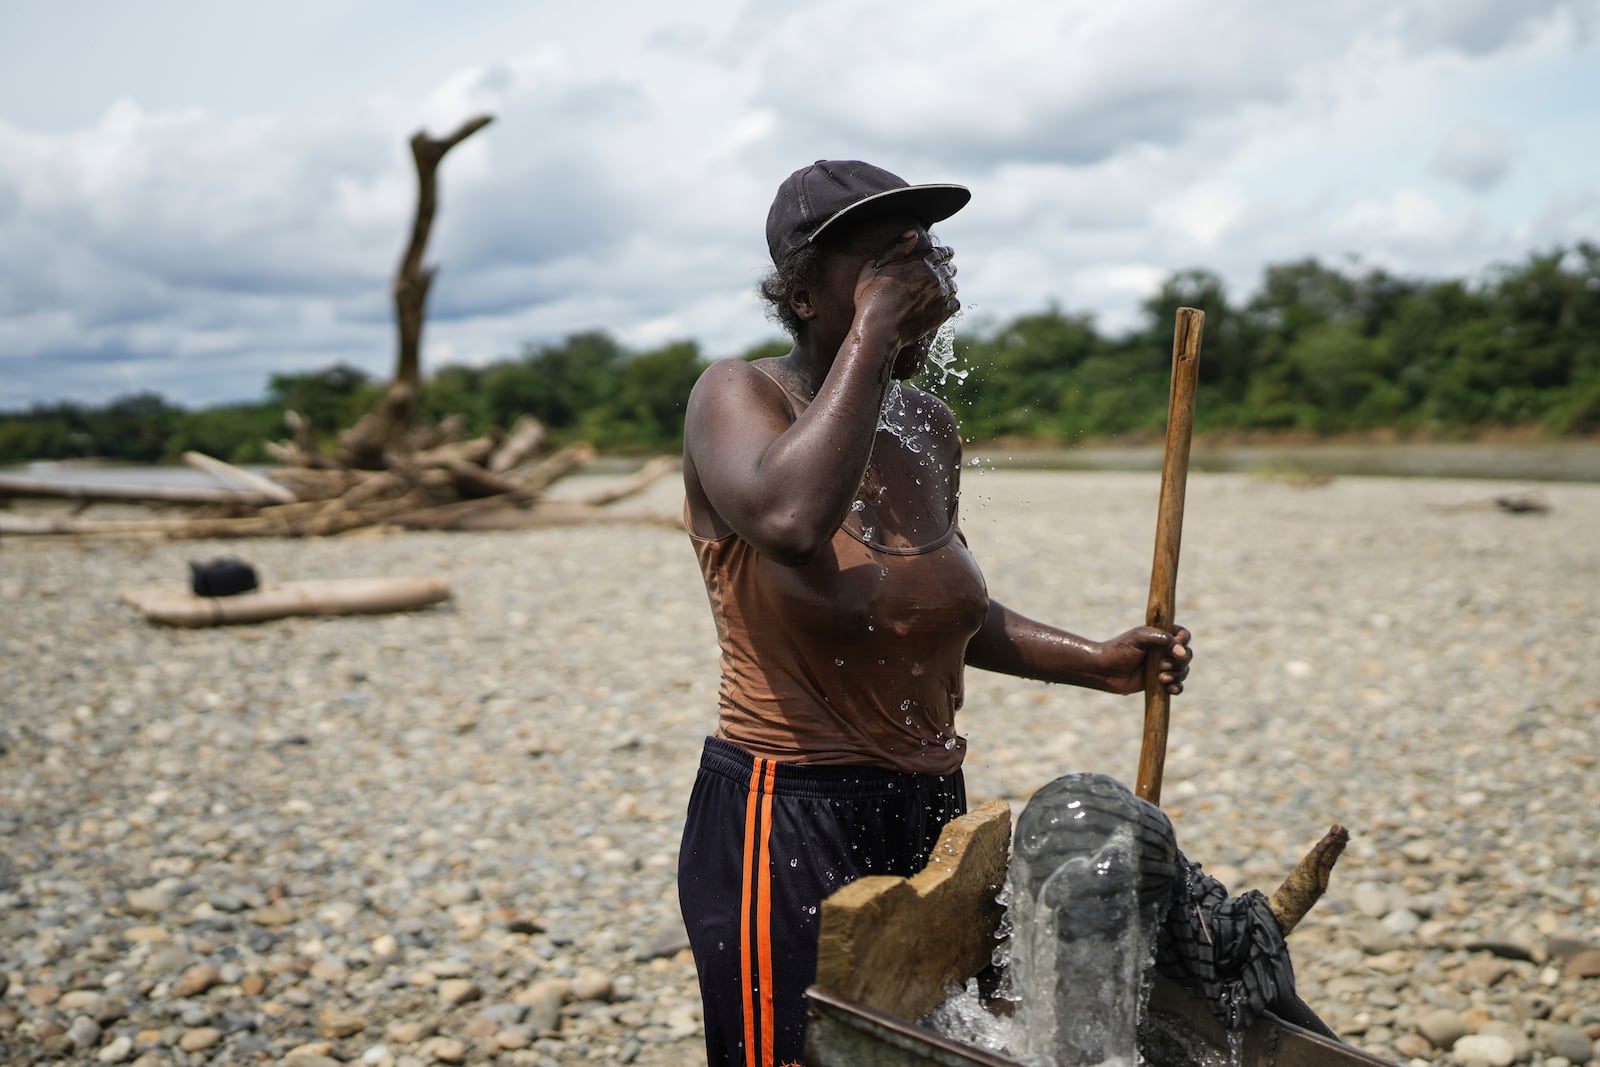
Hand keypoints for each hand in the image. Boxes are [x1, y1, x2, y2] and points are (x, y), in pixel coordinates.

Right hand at [853, 230, 959, 349]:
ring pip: (953, 286)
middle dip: (946, 268)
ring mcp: (940, 296)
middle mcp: (935, 277)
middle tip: (943, 271)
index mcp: (921, 262)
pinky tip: (942, 304)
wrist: (879, 330)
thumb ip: (896, 247)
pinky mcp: (942, 314)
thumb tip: (913, 233)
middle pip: (949, 268)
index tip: (945, 254)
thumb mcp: (875, 266)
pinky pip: (955, 304)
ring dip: (948, 285)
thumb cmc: (871, 298)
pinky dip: (950, 303)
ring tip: (941, 289)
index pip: (941, 252)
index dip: (944, 253)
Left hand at [1096, 625, 1191, 694]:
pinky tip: (1169, 688)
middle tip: (1161, 666)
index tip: (1175, 645)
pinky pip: (1177, 686)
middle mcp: (1164, 651)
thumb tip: (1181, 652)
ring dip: (1177, 675)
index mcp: (1161, 635)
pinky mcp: (1160, 682)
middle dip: (1178, 662)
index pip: (1183, 635)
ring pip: (1183, 671)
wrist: (1104, 671)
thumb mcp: (1139, 638)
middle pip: (1186, 655)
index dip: (1183, 641)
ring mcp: (1163, 667)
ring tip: (1161, 678)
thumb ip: (1161, 639)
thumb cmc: (1119, 650)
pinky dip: (1177, 687)